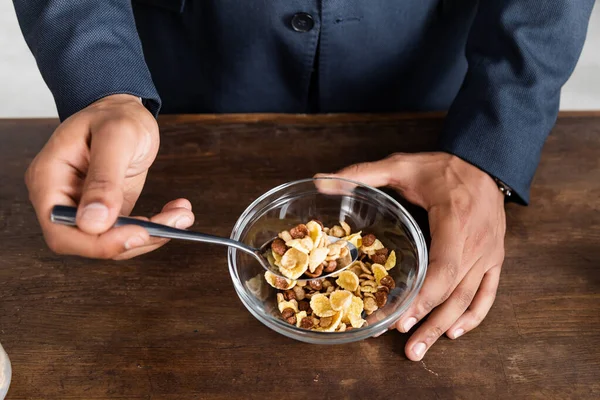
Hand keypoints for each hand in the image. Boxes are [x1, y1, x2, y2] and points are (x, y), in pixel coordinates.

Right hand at [25, 94, 194, 258]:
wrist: (123, 110)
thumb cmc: (114, 115)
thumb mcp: (115, 138)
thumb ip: (104, 179)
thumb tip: (92, 223)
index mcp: (48, 180)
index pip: (62, 232)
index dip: (98, 243)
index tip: (138, 234)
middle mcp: (61, 199)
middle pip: (88, 243)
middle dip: (132, 240)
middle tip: (171, 226)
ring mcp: (84, 207)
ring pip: (114, 242)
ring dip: (151, 235)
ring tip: (183, 215)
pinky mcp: (107, 211)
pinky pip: (128, 232)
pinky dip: (155, 227)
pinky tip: (177, 212)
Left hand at [320, 152, 505, 359]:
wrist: (485, 161)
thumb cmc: (443, 166)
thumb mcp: (402, 165)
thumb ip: (362, 173)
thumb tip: (320, 180)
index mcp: (455, 221)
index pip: (443, 268)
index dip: (423, 297)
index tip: (399, 317)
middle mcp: (476, 243)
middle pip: (454, 293)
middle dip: (428, 322)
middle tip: (407, 348)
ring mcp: (489, 253)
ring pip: (470, 299)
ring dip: (446, 327)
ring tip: (421, 348)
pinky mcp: (495, 258)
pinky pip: (488, 293)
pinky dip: (473, 316)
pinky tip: (454, 331)